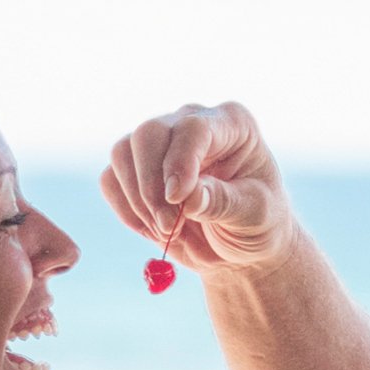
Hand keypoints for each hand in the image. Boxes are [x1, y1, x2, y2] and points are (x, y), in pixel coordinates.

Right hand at [99, 103, 299, 276]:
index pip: (194, 128)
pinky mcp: (136, 169)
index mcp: (232, 124)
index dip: (179, 161)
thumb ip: (222, 202)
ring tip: (168, 232)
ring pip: (123, 152)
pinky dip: (126, 210)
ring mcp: (161, 144)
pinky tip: (153, 230)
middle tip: (168, 226)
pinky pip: (110, 179)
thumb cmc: (258, 222)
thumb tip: (187, 196)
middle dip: (151, 183)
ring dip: (138, 200)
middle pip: (149, 132)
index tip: (177, 198)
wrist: (240, 244)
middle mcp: (192, 124)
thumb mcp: (254, 215)